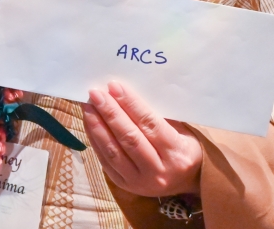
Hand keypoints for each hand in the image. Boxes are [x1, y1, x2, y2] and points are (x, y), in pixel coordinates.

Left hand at [81, 81, 202, 197]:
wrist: (186, 182)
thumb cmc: (182, 147)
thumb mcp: (181, 131)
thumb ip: (158, 116)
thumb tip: (126, 93)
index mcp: (177, 154)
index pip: (150, 125)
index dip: (131, 104)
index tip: (114, 86)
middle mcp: (159, 171)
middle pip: (130, 138)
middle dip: (110, 113)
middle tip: (96, 94)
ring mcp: (140, 181)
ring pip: (114, 151)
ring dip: (97, 126)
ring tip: (88, 106)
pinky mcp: (125, 185)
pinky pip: (105, 161)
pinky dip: (95, 140)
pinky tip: (89, 123)